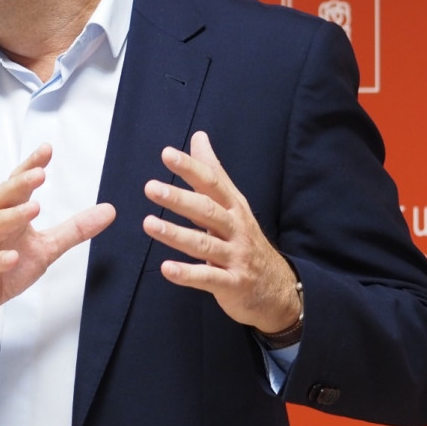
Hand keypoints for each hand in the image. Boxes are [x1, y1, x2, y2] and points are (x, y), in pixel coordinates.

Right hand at [0, 143, 115, 340]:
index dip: (30, 167)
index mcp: (9, 214)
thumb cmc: (7, 266)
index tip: (46, 150)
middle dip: (20, 185)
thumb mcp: (47, 247)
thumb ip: (74, 229)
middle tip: (40, 174)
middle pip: (2, 198)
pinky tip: (12, 257)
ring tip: (34, 209)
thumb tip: (108, 211)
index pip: (18, 185)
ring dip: (13, 216)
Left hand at [142, 131, 299, 332]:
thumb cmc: (245, 239)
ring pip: (204, 244)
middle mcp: (235, 229)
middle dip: (179, 199)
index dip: (191, 168)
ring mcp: (235, 257)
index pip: (212, 183)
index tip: (167, 154)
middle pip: (207, 211)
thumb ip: (213, 171)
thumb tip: (198, 136)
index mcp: (233, 207)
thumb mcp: (233, 203)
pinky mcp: (232, 284)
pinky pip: (208, 278)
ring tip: (148, 224)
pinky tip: (166, 269)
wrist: (278, 288)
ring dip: (176, 234)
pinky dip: (187, 274)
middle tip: (151, 187)